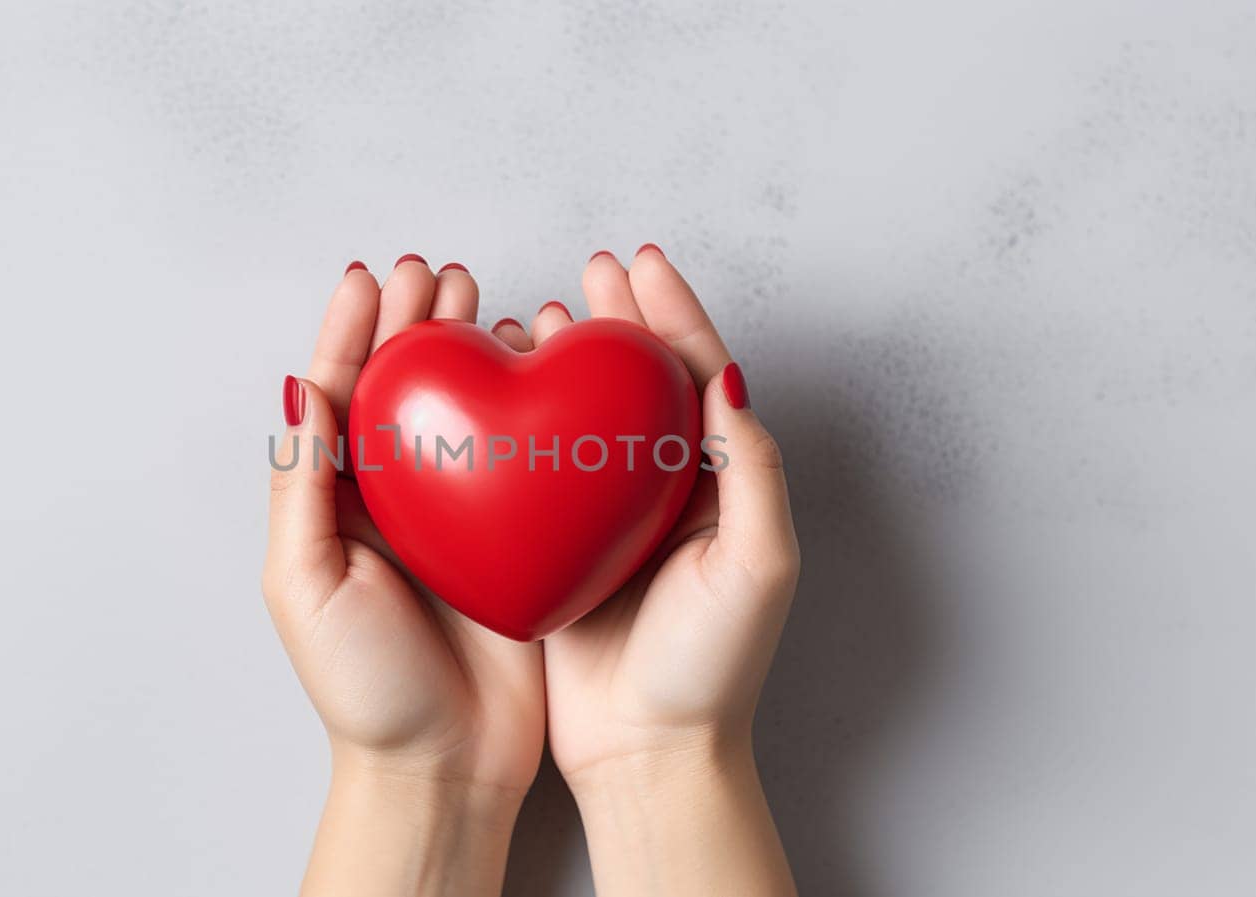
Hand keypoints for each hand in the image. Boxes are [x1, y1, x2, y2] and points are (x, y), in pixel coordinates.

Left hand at [263, 256, 544, 896]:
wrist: (441, 767)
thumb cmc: (363, 689)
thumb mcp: (305, 585)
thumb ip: (303, 486)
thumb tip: (305, 387)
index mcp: (337, 505)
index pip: (343, 396)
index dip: (355, 332)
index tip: (376, 277)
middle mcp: (396, 500)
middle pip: (404, 390)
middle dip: (415, 327)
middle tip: (438, 276)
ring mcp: (458, 516)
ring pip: (463, 411)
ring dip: (469, 353)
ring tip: (483, 301)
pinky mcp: (514, 539)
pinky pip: (519, 458)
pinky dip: (525, 408)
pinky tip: (537, 371)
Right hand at [499, 245, 800, 895]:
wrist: (650, 753)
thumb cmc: (712, 667)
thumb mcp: (756, 564)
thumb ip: (749, 467)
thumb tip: (726, 374)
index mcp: (718, 486)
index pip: (697, 377)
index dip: (673, 314)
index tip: (640, 265)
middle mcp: (665, 493)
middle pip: (641, 384)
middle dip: (621, 321)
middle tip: (592, 271)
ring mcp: (608, 518)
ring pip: (587, 416)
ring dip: (569, 362)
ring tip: (540, 313)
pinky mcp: (558, 547)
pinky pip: (541, 467)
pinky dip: (523, 421)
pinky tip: (500, 393)